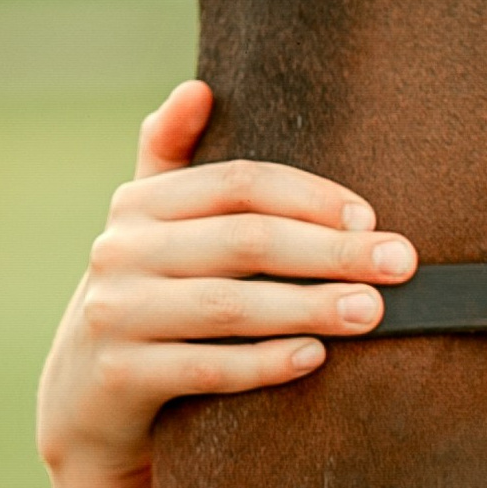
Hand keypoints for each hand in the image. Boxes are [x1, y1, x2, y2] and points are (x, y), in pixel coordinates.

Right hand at [37, 81, 417, 484]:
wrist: (86, 399)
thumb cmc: (147, 299)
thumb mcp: (151, 228)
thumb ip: (171, 157)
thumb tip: (199, 88)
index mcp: (139, 204)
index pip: (238, 183)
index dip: (310, 197)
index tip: (371, 218)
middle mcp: (118, 251)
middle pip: (244, 240)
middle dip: (331, 253)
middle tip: (400, 265)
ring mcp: (114, 314)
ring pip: (228, 306)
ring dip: (309, 307)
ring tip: (371, 312)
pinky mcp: (119, 376)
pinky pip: (206, 367)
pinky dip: (264, 363)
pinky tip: (314, 358)